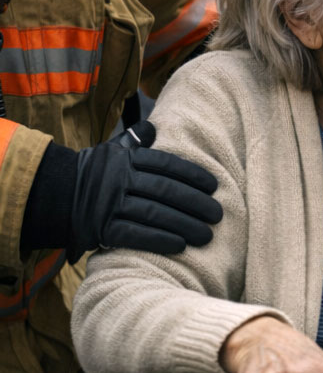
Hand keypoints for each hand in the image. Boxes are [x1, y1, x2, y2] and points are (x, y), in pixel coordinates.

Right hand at [67, 120, 221, 262]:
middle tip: (218, 214)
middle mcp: (118, 180)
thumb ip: (133, 142)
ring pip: (154, 214)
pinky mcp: (102, 229)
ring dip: (184, 225)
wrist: (55, 197)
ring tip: (206, 235)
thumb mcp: (109, 152)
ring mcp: (109, 204)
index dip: (191, 175)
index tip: (213, 185)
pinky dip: (159, 240)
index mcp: (125, 160)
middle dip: (194, 203)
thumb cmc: (92, 175)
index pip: (165, 164)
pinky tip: (180, 245)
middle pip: (164, 190)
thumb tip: (153, 127)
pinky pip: (135, 235)